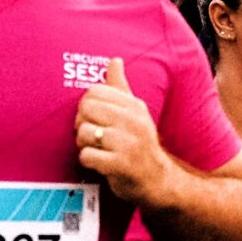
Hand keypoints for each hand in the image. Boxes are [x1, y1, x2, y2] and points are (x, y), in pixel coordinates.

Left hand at [76, 58, 170, 205]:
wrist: (158, 180)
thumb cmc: (140, 144)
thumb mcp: (135, 112)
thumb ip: (121, 87)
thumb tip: (115, 60)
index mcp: (134, 106)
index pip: (95, 91)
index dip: (86, 105)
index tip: (94, 118)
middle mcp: (133, 121)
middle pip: (86, 109)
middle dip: (82, 124)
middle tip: (92, 135)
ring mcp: (128, 143)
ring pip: (84, 132)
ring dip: (83, 144)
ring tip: (97, 149)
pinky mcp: (121, 165)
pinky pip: (87, 156)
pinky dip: (87, 160)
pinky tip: (98, 162)